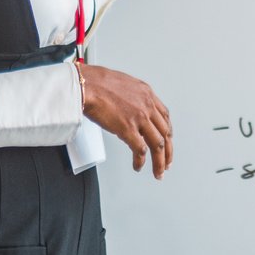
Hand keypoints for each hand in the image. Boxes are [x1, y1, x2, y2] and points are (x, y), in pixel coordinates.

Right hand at [78, 62, 172, 176]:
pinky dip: (140, 161)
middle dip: (168, 151)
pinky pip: (140, 150)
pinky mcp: (128, 128)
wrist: (86, 85)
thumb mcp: (124, 85)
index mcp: (147, 94)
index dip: (167, 133)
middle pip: (165, 133)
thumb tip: (131, 109)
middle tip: (166, 163)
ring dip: (159, 161)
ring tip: (157, 171)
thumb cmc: (97, 83)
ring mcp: (139, 117)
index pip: (165, 117)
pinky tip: (138, 166)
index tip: (167, 142)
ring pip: (158, 144)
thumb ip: (132, 98)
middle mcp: (147, 105)